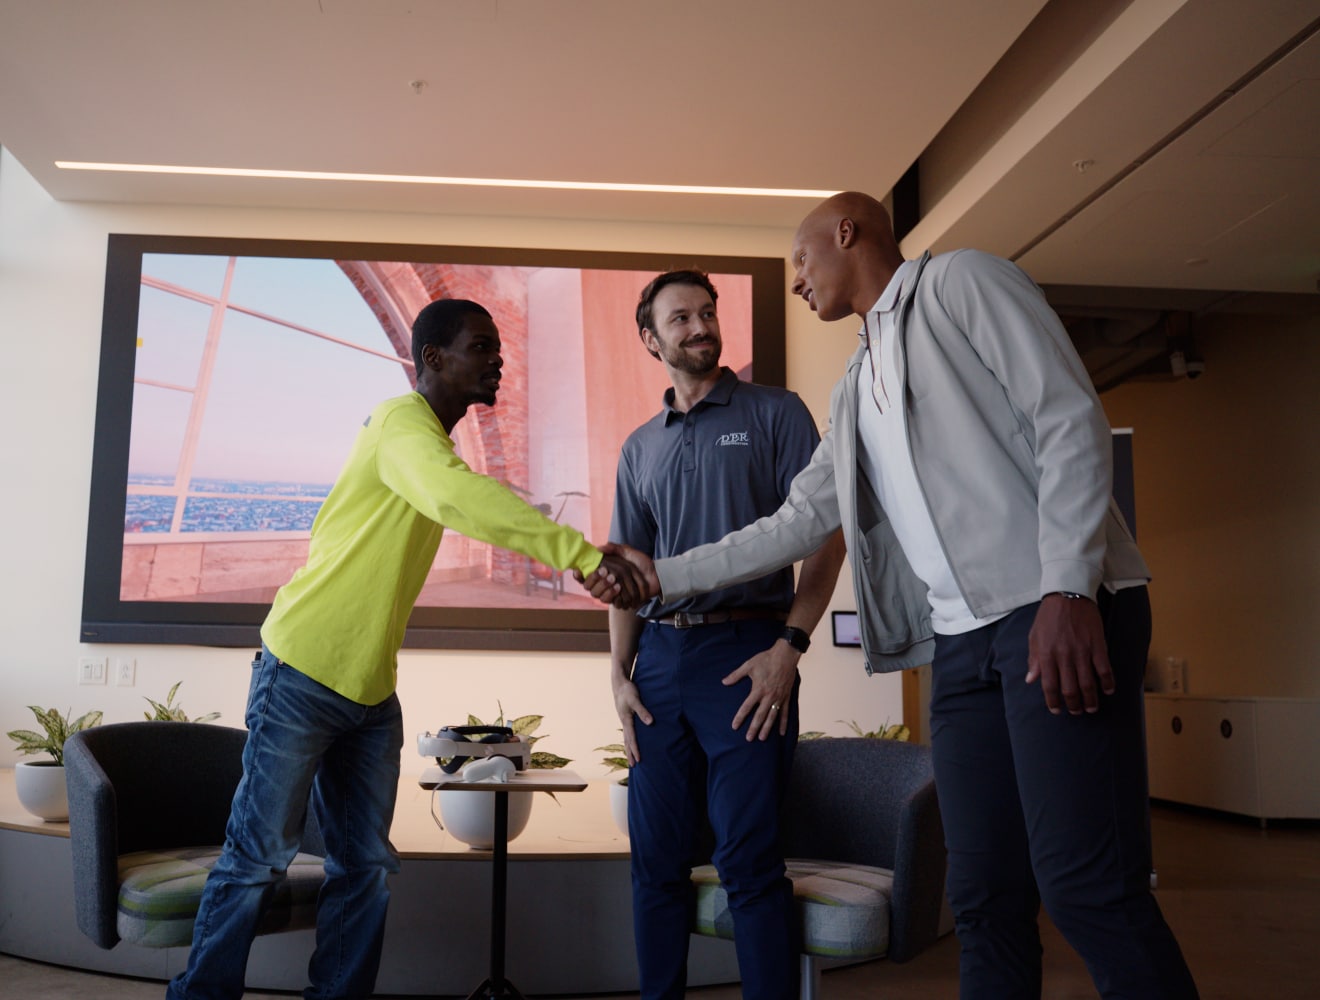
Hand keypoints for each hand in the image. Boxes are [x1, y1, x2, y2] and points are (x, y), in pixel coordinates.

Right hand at [576, 552, 648, 608]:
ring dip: (606, 589)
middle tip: (605, 572)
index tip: (577, 571)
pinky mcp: (622, 602)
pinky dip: (617, 596)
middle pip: (590, 588)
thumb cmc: (640, 563)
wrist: (656, 575)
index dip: (578, 576)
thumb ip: (614, 548)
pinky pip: (614, 603)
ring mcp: (612, 595)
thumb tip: (598, 548)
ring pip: (600, 597)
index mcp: (603, 573)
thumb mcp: (628, 552)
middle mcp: (605, 585)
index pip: (584, 577)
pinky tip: (620, 589)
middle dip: (595, 581)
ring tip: (616, 581)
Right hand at [612, 675, 652, 765]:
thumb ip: (643, 711)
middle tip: (633, 765)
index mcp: (626, 720)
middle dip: (630, 753)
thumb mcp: (635, 700)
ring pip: (626, 737)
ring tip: (632, 757)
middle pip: (627, 741)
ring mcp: (624, 719)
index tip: (639, 760)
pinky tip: (633, 741)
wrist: (619, 683)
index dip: (635, 750)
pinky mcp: (626, 716)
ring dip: (629, 748)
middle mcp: (624, 721)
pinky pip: (628, 731)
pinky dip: (629, 739)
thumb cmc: (628, 690)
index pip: (631, 739)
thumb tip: (650, 723)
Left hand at [723, 639, 797, 739]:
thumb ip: (736, 675)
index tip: (735, 726)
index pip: (746, 707)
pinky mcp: (786, 697)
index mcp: (758, 690)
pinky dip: (783, 723)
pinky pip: (785, 713)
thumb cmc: (766, 659)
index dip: (740, 717)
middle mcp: (768, 696)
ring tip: (762, 738)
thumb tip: (724, 682)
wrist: (785, 655)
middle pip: (760, 716)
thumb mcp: (748, 665)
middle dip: (754, 728)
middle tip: (749, 739)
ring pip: (772, 717)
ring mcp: (778, 698)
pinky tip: (782, 733)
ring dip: (767, 728)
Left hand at [1025, 594, 1112, 714]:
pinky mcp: (1098, 645)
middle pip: (1070, 689)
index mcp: (1046, 654)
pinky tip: (1108, 690)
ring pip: (1088, 684)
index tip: (1056, 710)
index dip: (1052, 702)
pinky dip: (1107, 682)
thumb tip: (1031, 680)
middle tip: (1076, 711)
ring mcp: (1082, 652)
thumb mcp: (1034, 636)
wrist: (1068, 594)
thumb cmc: (1048, 616)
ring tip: (1091, 708)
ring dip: (1090, 700)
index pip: (1049, 686)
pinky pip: (1104, 669)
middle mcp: (1064, 656)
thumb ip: (1034, 659)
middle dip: (1073, 705)